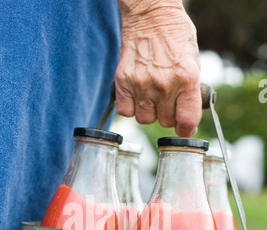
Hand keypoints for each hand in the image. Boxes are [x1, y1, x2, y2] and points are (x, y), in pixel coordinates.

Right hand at [115, 0, 201, 136]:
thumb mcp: (193, 61)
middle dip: (168, 115)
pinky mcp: (123, 81)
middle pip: (165, 121)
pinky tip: (137, 94)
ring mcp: (141, 83)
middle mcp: (163, 84)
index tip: (185, 128)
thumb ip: (191, 91)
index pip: (186, 121)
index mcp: (186, 78)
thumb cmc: (174, 35)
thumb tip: (187, 119)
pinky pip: (126, 111)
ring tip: (152, 95)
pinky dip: (131, 107)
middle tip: (167, 101)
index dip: (186, 129)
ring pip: (145, 119)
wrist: (150, 14)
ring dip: (149, 112)